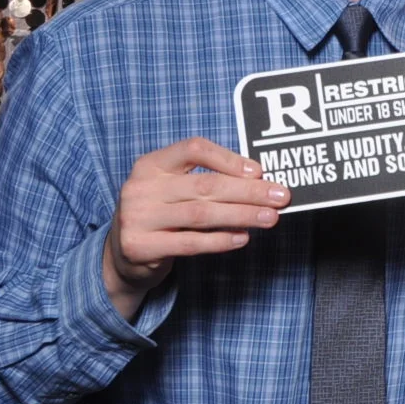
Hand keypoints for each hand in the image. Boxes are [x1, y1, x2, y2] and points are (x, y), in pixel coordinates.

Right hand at [104, 138, 288, 319]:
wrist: (123, 254)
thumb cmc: (162, 214)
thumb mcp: (174, 189)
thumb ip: (206, 180)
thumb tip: (260, 180)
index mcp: (151, 164)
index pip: (193, 149)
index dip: (229, 158)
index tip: (259, 171)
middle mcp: (141, 187)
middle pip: (205, 185)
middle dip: (249, 191)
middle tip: (281, 197)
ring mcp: (137, 217)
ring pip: (201, 214)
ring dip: (242, 215)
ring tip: (271, 218)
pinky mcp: (140, 246)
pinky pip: (190, 242)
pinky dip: (220, 240)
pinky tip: (243, 238)